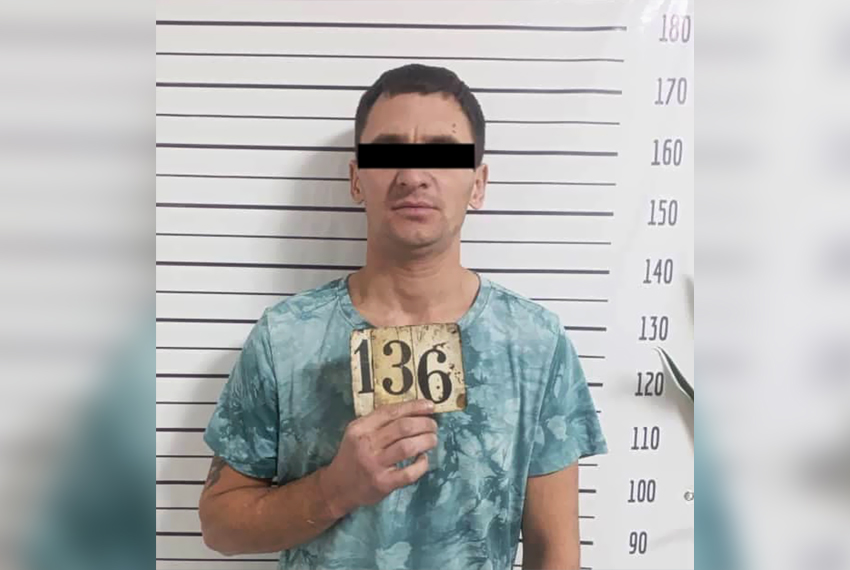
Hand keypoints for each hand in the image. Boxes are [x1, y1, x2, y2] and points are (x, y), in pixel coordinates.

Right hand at [318, 399, 437, 517]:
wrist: (337, 487)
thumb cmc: (353, 455)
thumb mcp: (358, 433)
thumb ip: (379, 422)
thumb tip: (414, 410)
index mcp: (360, 428)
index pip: (391, 411)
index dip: (414, 407)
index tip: (430, 406)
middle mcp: (366, 444)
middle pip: (403, 427)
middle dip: (424, 423)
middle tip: (433, 426)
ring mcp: (374, 465)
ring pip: (408, 447)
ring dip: (426, 441)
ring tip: (432, 439)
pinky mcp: (383, 483)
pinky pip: (409, 473)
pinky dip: (421, 464)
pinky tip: (423, 459)